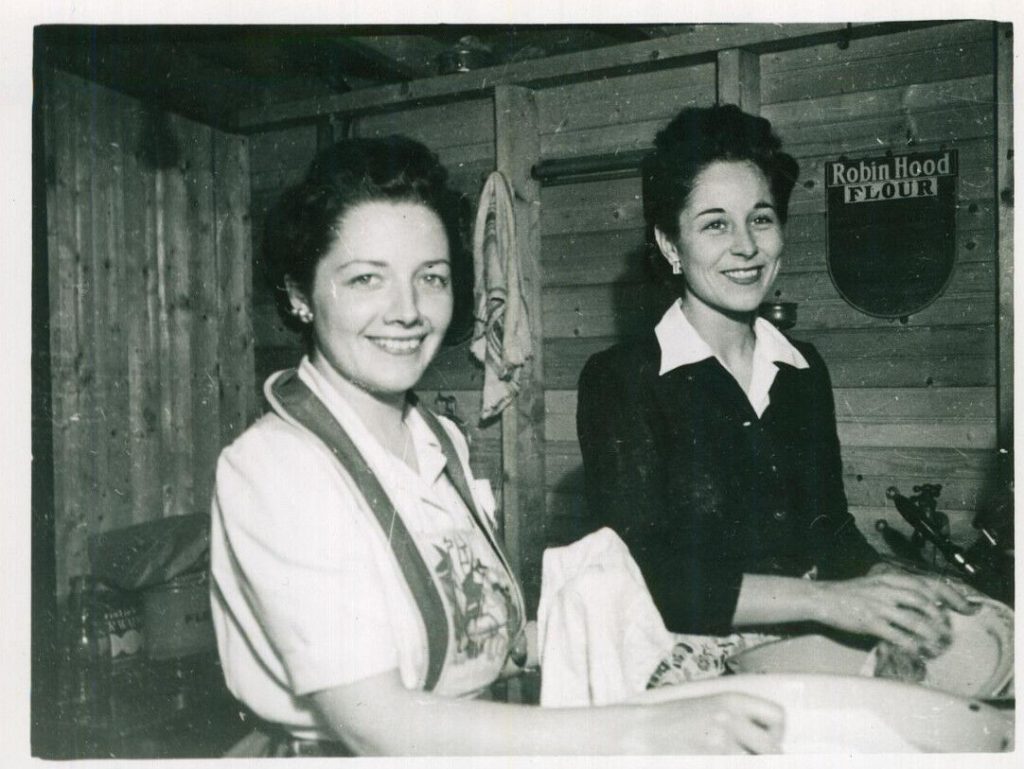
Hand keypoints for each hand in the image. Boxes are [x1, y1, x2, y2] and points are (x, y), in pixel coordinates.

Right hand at [633, 693, 783, 753]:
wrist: (641, 732)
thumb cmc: (675, 720)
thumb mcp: (710, 705)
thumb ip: (739, 718)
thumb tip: (769, 743)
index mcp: (732, 700)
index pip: (778, 716)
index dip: (777, 734)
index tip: (764, 742)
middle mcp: (730, 720)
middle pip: (773, 750)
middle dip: (766, 759)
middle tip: (749, 757)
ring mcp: (720, 744)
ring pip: (753, 763)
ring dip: (747, 762)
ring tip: (731, 757)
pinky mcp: (709, 761)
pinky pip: (735, 766)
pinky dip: (730, 763)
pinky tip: (714, 760)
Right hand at [813, 571, 974, 654]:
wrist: (822, 598)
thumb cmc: (848, 592)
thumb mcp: (875, 583)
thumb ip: (897, 590)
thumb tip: (925, 605)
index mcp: (890, 578)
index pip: (928, 584)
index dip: (951, 596)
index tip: (966, 608)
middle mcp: (887, 589)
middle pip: (925, 602)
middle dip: (943, 619)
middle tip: (949, 632)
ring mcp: (879, 606)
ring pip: (915, 620)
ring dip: (931, 635)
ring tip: (939, 644)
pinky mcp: (870, 622)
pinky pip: (898, 635)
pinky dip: (912, 645)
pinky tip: (919, 651)